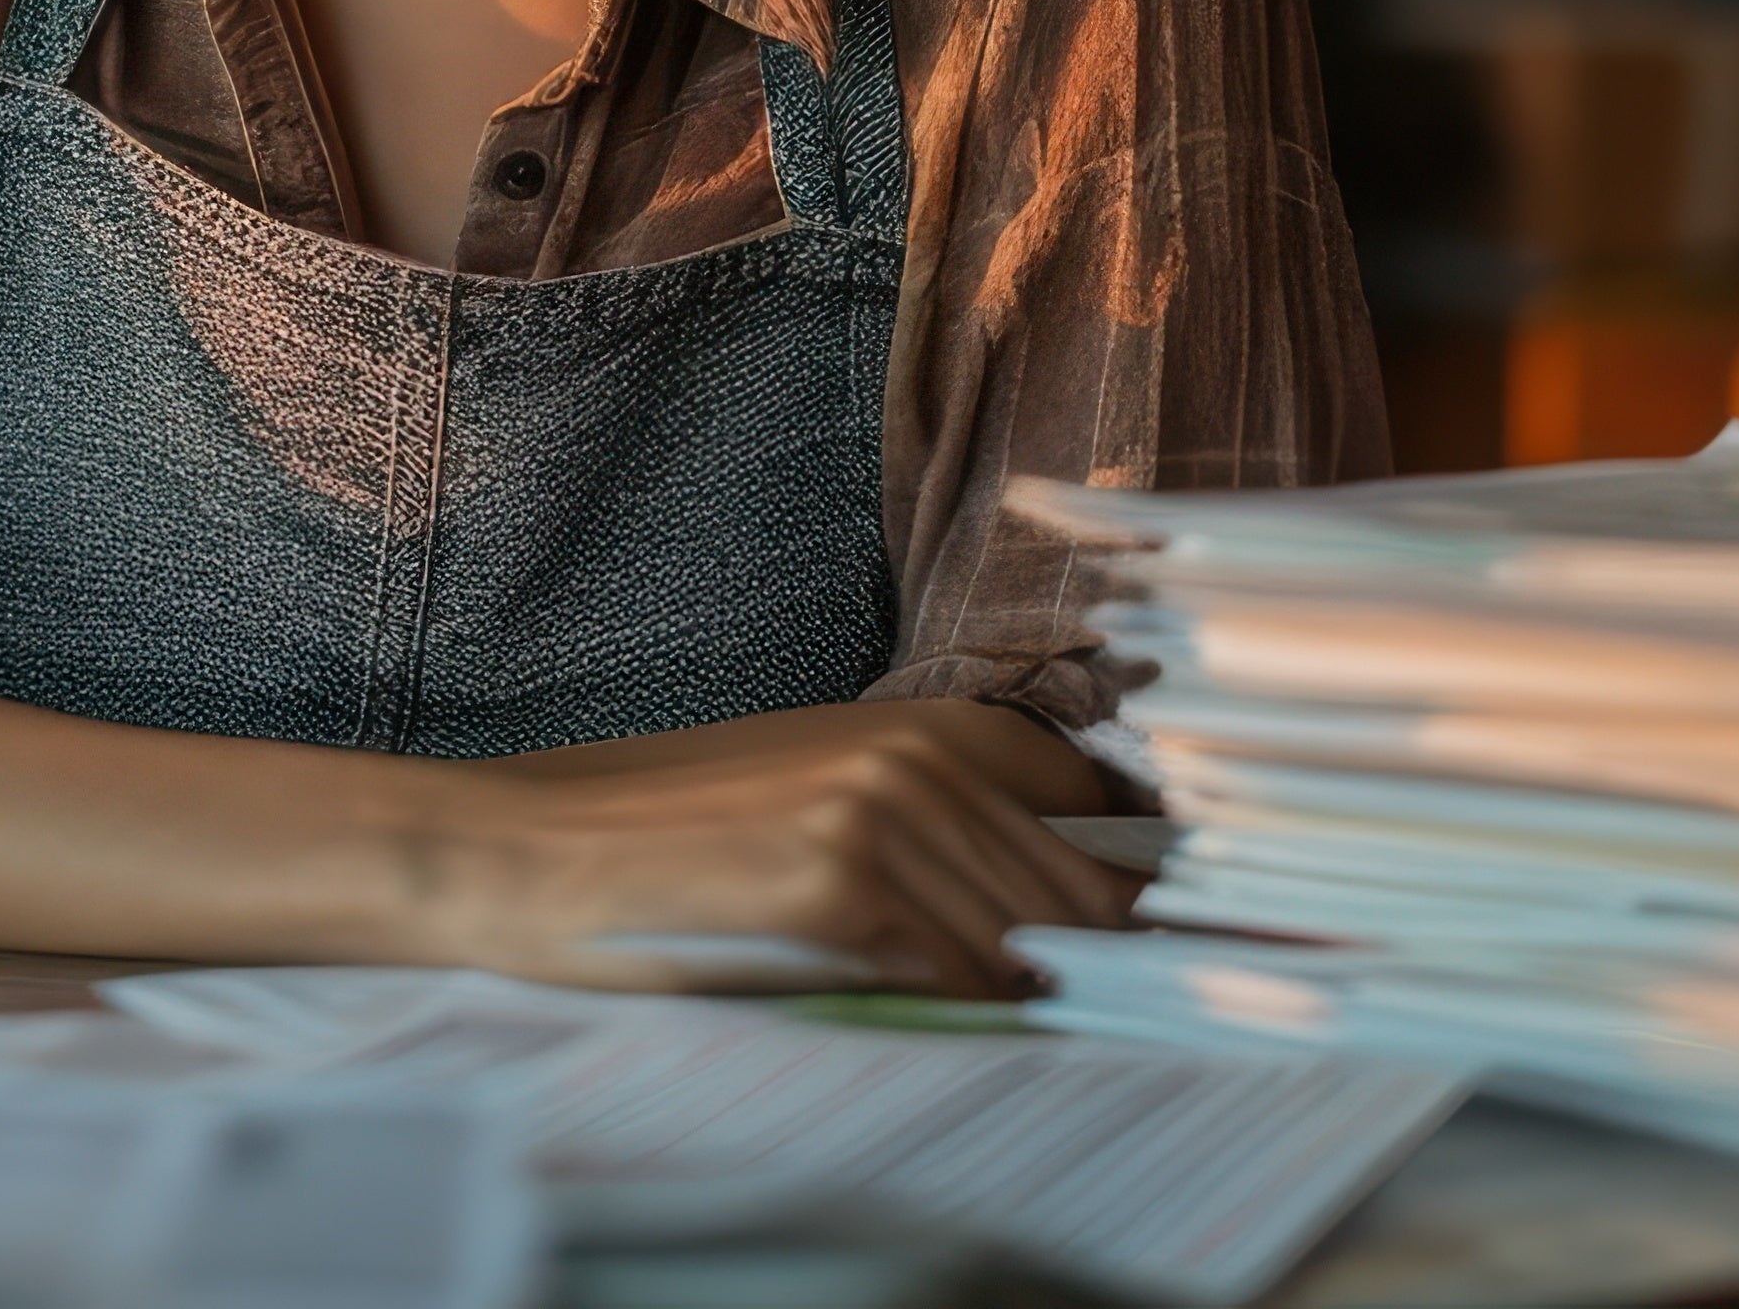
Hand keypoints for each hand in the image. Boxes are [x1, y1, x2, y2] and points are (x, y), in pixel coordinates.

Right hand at [395, 701, 1137, 998]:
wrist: (528, 852)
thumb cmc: (672, 836)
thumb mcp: (823, 791)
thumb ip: (946, 825)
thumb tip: (1087, 903)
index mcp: (929, 727)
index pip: (1108, 806)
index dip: (1160, 876)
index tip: (1210, 930)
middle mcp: (921, 758)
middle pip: (1090, 888)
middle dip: (1112, 955)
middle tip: (1135, 999)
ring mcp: (884, 819)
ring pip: (1027, 944)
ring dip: (1021, 992)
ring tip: (990, 1008)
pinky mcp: (841, 890)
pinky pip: (957, 980)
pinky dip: (959, 1012)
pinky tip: (915, 1005)